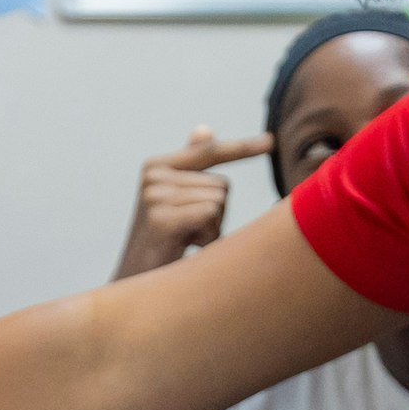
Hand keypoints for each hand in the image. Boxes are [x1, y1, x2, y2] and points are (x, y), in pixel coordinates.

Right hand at [116, 127, 274, 279]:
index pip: (210, 152)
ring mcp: (155, 196)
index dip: (243, 149)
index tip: (271, 141)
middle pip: (222, 185)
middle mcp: (153, 175)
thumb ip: (191, 165)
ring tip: (185, 239)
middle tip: (189, 232)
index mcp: (157, 166)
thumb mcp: (178, 200)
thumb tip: (205, 129)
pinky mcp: (161, 219)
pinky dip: (207, 235)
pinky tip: (185, 245)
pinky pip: (210, 214)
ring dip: (212, 227)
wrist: (136, 280)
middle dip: (216, 214)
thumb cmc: (165, 242)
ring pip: (219, 201)